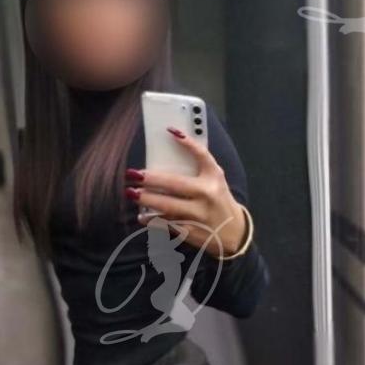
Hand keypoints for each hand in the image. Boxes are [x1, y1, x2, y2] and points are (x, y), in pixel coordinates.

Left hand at [125, 129, 246, 258]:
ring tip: (131, 193)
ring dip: (147, 200)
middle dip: (151, 179)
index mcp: (213, 177)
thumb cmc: (218, 200)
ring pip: (168, 206)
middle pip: (175, 184)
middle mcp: (207, 194)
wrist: (234, 233)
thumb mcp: (215, 180)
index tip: (170, 131)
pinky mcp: (192, 232)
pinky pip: (167, 225)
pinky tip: (142, 217)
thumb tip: (172, 146)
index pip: (202, 155)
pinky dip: (152, 221)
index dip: (188, 143)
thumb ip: (198, 166)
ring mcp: (199, 215)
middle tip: (132, 174)